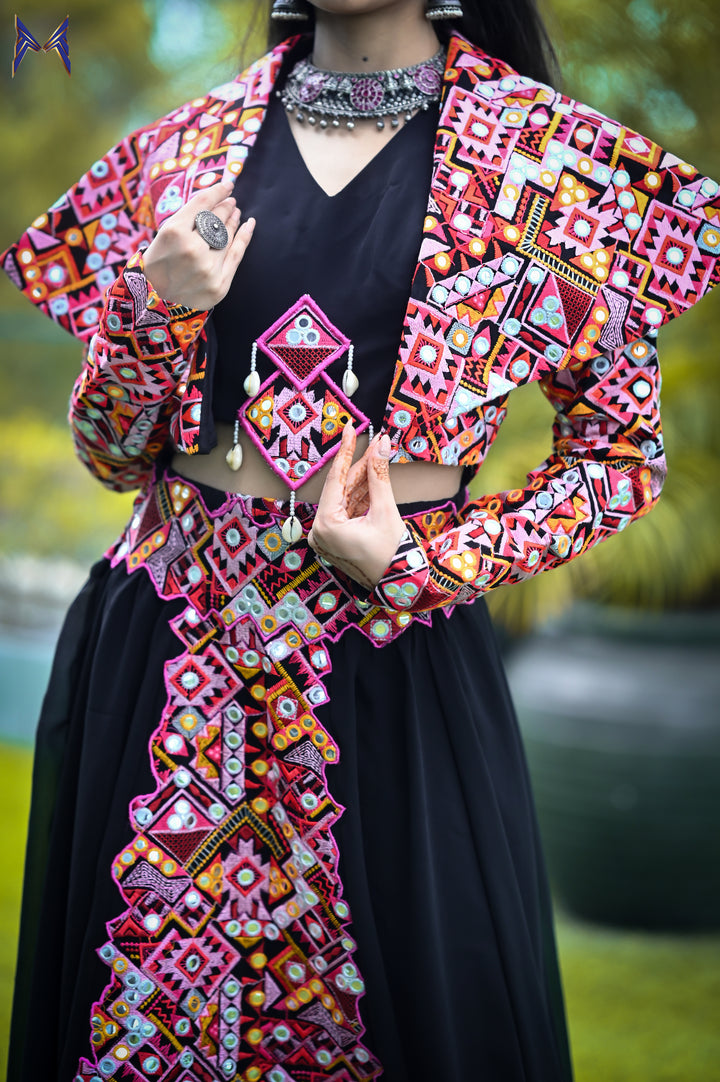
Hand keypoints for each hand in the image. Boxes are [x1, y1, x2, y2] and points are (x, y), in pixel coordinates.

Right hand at [142, 180, 254, 309]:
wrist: (156, 301)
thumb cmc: (160, 262)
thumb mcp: (165, 233)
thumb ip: (189, 216)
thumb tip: (217, 198)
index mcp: (174, 232)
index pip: (203, 204)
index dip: (218, 192)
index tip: (228, 185)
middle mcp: (192, 250)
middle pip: (216, 220)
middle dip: (225, 208)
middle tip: (231, 202)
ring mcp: (208, 269)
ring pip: (227, 237)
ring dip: (233, 221)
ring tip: (235, 213)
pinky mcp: (219, 285)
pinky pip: (237, 256)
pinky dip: (244, 237)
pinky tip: (249, 225)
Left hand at [308, 423, 404, 589]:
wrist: (400, 587)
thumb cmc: (393, 555)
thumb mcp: (386, 511)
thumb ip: (380, 476)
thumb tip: (381, 443)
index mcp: (326, 526)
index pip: (334, 480)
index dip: (345, 452)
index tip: (350, 429)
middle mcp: (320, 532)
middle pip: (341, 489)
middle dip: (359, 466)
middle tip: (376, 442)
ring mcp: (327, 538)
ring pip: (345, 499)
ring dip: (363, 481)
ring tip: (379, 456)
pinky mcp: (337, 541)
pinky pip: (348, 512)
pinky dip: (361, 498)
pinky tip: (375, 480)